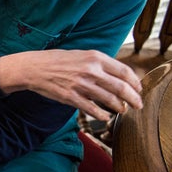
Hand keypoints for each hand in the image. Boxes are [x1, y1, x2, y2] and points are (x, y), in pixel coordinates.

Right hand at [0, 50, 142, 120]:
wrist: (33, 68)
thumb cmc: (57, 61)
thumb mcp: (81, 55)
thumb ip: (99, 63)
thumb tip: (117, 75)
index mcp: (95, 57)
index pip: (124, 72)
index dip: (135, 83)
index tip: (138, 90)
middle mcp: (90, 70)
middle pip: (121, 87)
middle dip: (133, 99)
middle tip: (138, 105)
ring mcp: (80, 85)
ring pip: (109, 99)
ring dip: (119, 107)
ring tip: (122, 110)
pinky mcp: (70, 97)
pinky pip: (91, 109)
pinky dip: (101, 114)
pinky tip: (105, 117)